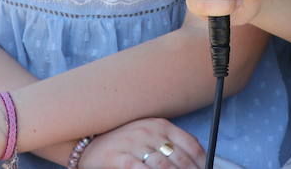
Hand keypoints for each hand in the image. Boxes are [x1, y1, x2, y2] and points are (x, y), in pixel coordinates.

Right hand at [79, 118, 205, 168]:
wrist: (88, 145)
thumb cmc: (122, 143)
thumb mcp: (149, 136)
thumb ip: (170, 143)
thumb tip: (196, 159)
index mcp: (161, 125)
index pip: (191, 145)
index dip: (202, 162)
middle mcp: (149, 131)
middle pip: (179, 158)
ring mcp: (134, 143)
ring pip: (163, 166)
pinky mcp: (120, 157)